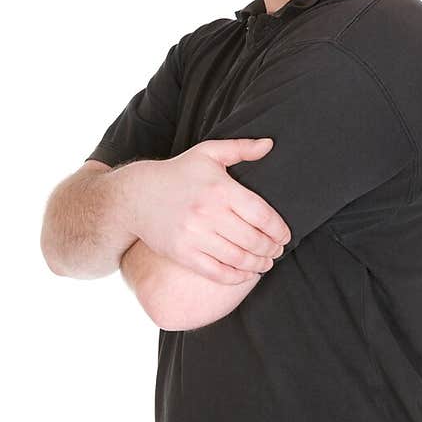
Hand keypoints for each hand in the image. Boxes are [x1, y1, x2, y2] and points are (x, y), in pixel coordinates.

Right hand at [122, 138, 290, 283]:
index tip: (285, 235)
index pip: (262, 215)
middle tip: (278, 251)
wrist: (136, 196)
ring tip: (266, 263)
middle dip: (272, 249)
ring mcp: (194, 236)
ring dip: (258, 264)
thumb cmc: (178, 173)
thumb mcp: (208, 153)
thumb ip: (241, 148)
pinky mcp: (183, 254)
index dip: (279, 230)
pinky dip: (236, 277)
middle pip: (253, 240)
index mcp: (220, 189)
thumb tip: (269, 144)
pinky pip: (217, 272)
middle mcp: (208, 214)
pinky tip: (246, 273)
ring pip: (238, 258)